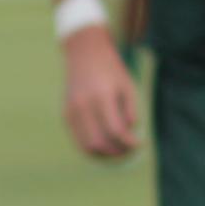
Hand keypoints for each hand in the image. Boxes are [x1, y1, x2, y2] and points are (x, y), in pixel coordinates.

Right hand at [62, 26, 141, 158]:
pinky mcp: (65, 113)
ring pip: (85, 145)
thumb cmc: (110, 68)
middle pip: (99, 142)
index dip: (129, 142)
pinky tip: (103, 144)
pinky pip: (77, 138)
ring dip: (102, 153)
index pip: (115, 130)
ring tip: (116, 151)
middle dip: (116, 151)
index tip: (139, 145)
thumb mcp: (127, 85)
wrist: (84, 53)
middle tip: (128, 151)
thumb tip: (130, 132)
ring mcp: (71, 110)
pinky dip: (90, 146)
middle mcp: (83, 104)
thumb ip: (130, 110)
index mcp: (102, 96)